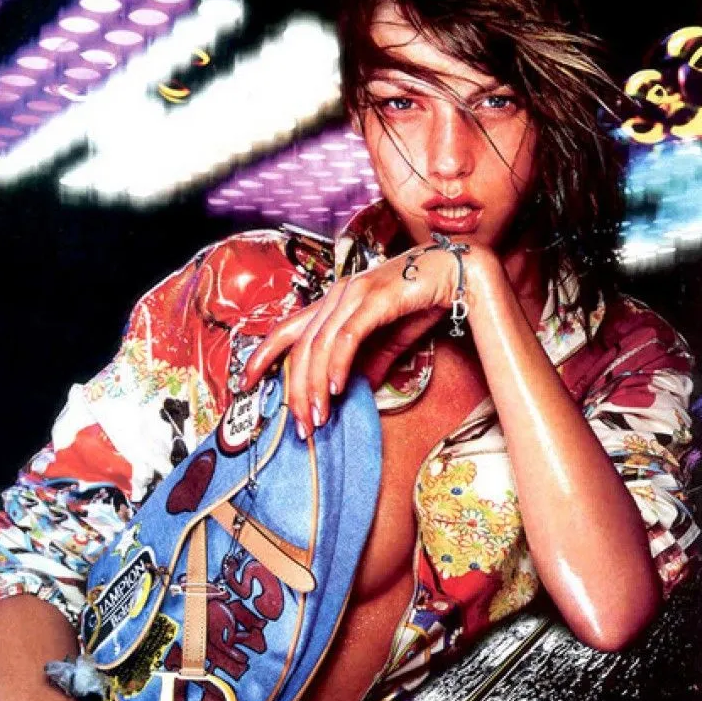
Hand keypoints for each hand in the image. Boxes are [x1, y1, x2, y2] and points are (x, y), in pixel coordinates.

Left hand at [239, 242, 464, 435]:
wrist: (456, 274)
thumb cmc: (421, 301)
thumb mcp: (389, 342)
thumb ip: (369, 364)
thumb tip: (354, 391)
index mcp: (334, 302)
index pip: (287, 329)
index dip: (262, 355)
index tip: (246, 382)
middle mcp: (337, 295)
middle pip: (300, 348)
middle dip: (295, 391)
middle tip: (301, 426)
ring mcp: (354, 294)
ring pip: (319, 346)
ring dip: (316, 387)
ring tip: (318, 417)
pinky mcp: (374, 299)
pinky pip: (346, 338)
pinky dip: (338, 366)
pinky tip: (338, 389)